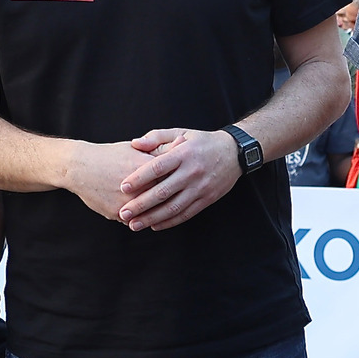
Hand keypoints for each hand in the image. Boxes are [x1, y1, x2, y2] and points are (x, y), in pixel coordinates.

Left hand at [116, 127, 240, 231]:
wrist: (235, 153)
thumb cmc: (202, 142)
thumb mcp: (181, 131)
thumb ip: (156, 137)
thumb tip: (134, 143)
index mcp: (183, 154)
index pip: (158, 167)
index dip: (140, 178)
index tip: (123, 187)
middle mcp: (192, 172)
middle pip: (163, 191)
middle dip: (141, 204)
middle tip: (123, 213)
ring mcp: (200, 188)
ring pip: (173, 207)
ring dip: (152, 218)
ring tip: (134, 224)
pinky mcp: (206, 199)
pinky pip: (186, 214)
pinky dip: (169, 222)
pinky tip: (154, 225)